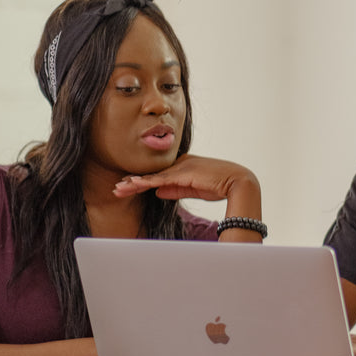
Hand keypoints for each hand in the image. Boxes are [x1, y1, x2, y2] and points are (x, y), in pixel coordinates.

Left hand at [113, 154, 259, 205]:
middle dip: (133, 182)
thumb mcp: (193, 190)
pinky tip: (133, 185)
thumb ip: (175, 190)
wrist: (238, 182)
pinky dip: (145, 183)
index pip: (159, 175)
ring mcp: (181, 167)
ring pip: (152, 177)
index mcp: (184, 165)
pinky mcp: (183, 173)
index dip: (143, 181)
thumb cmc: (220, 186)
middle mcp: (180, 163)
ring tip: (118, 189)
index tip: (128, 187)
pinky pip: (160, 179)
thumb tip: (157, 192)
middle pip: (152, 174)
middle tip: (117, 188)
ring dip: (134, 184)